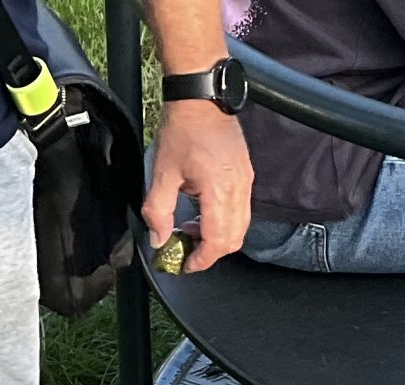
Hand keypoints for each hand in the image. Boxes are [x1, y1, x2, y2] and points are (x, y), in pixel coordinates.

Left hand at [146, 101, 251, 271]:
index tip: (185, 265)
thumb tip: (159, 240)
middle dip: (210, 252)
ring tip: (190, 230)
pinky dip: (223, 221)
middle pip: (234, 239)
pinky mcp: (245, 174)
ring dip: (217, 237)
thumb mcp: (162, 174)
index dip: (202, 260)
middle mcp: (239, 188)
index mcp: (220, 190)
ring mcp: (246, 181)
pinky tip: (200, 212)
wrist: (201, 98)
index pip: (218, 241)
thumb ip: (158, 212)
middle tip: (186, 251)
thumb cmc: (182, 131)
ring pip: (240, 226)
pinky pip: (241, 210)